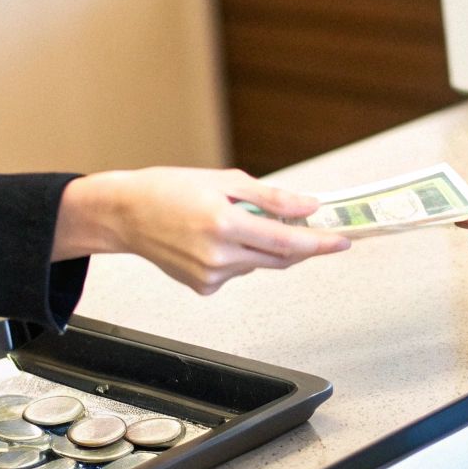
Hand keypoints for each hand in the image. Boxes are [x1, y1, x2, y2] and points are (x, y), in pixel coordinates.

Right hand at [58, 168, 349, 294]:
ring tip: (232, 221)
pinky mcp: (202, 288)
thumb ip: (270, 198)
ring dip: (261, 246)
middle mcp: (217, 255)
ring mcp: (209, 276)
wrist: (125, 214)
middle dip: (299, 245)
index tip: (342, 242)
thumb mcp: (223, 180)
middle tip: (306, 227)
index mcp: (223, 223)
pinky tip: (212, 240)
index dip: (319, 243)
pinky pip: (238, 272)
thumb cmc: (167, 189)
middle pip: (279, 258)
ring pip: (259, 264)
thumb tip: (308, 207)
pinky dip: (238, 256)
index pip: (286, 241)